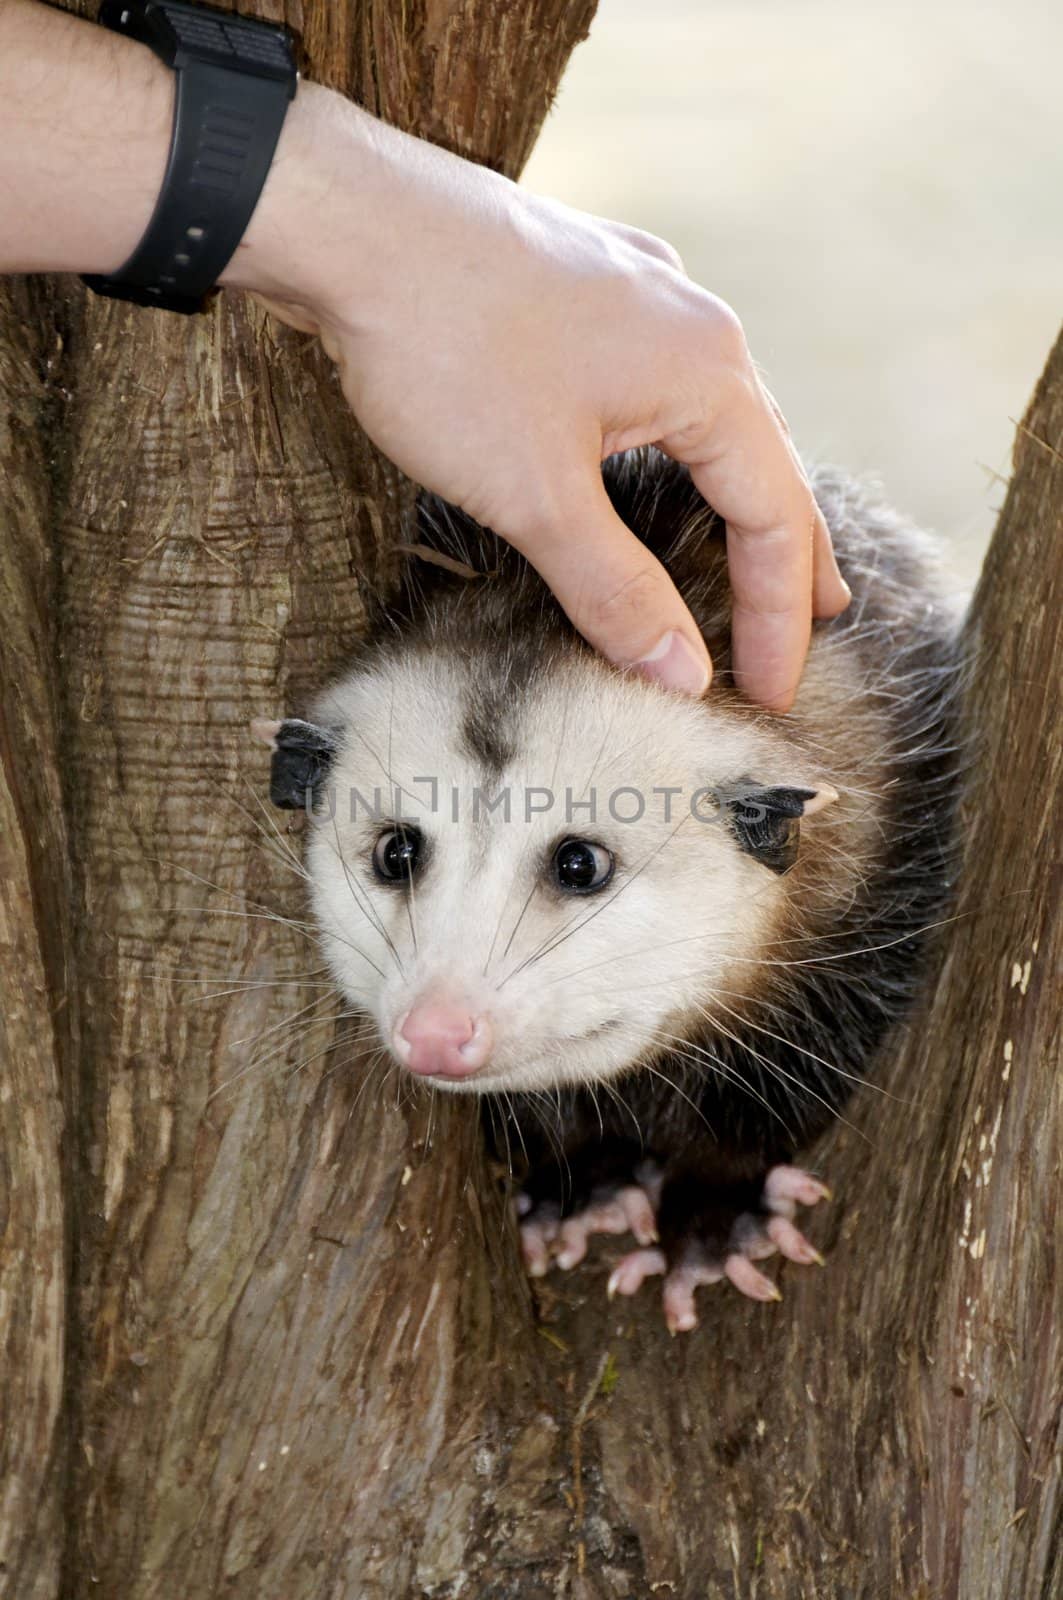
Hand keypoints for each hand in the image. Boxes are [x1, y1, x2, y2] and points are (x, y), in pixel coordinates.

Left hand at [225, 85, 849, 708]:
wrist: (345, 221)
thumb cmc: (443, 349)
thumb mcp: (534, 496)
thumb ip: (615, 590)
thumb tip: (681, 673)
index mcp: (706, 370)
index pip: (775, 517)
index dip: (777, 616)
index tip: (770, 693)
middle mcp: (691, 321)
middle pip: (765, 458)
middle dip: (789, 551)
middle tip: (820, 618)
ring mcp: (637, 293)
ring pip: (713, 416)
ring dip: (735, 492)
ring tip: (754, 549)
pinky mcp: (581, 288)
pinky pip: (658, 385)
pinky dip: (678, 447)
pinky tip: (660, 458)